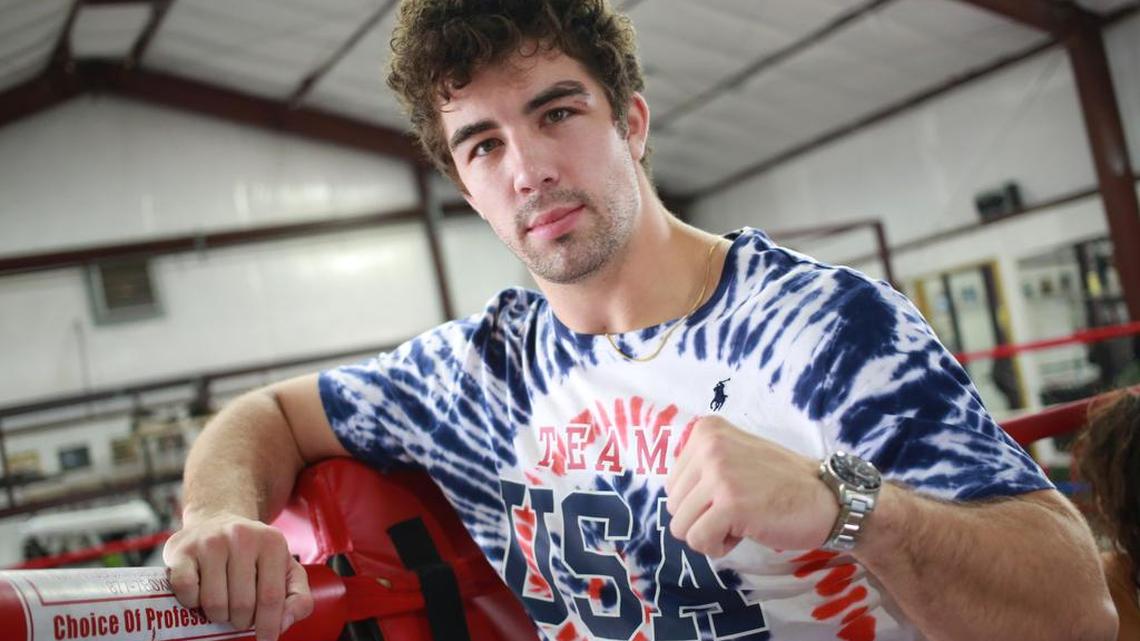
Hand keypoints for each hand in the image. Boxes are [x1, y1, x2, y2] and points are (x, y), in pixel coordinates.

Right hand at [163, 513, 312, 640]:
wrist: (217, 520)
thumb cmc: (254, 553)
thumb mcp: (285, 568)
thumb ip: (298, 597)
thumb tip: (284, 623)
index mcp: (272, 542)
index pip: (272, 596)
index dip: (269, 625)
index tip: (266, 639)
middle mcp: (242, 536)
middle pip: (242, 604)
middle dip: (241, 621)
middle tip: (239, 615)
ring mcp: (210, 541)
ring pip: (214, 602)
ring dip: (218, 615)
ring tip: (223, 605)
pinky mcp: (182, 551)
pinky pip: (186, 591)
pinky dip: (192, 602)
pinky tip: (200, 594)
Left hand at [665, 416, 837, 556]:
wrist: (828, 498)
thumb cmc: (782, 483)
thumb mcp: (735, 455)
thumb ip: (702, 465)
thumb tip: (671, 495)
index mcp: (706, 431)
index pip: (673, 483)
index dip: (701, 500)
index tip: (734, 493)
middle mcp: (709, 445)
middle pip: (673, 505)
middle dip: (702, 518)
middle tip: (740, 510)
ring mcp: (719, 473)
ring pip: (681, 526)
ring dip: (711, 534)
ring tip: (743, 520)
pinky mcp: (730, 504)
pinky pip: (699, 540)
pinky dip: (719, 547)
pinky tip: (745, 532)